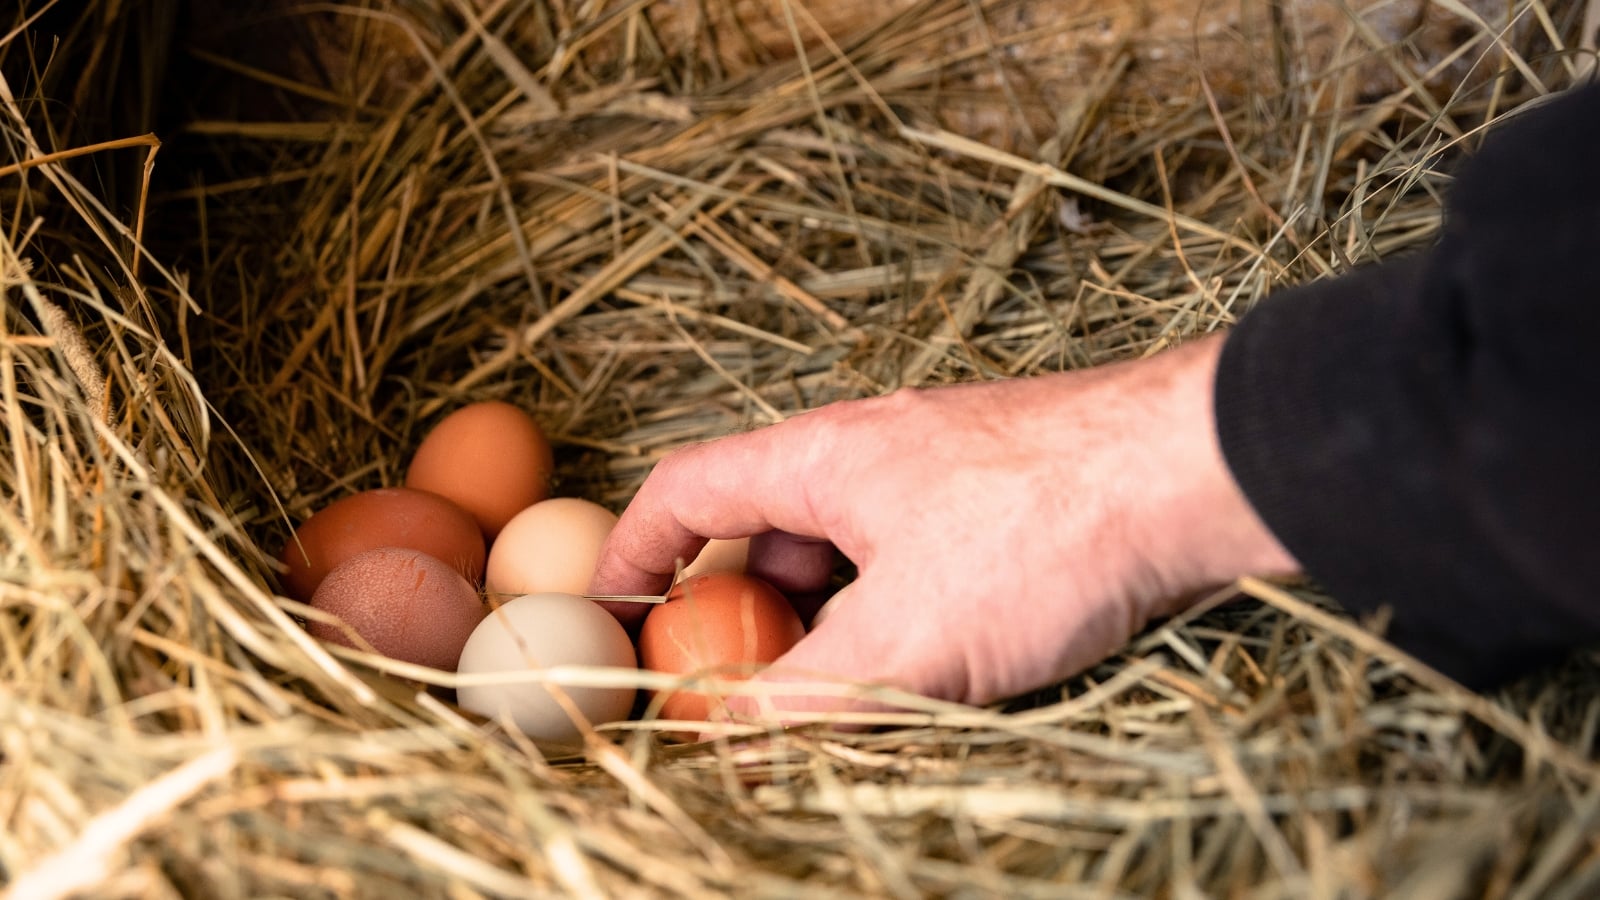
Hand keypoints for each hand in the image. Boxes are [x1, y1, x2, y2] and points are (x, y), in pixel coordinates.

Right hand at [589, 334, 1298, 717]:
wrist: (1199, 471)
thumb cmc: (1044, 530)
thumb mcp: (902, 642)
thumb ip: (801, 699)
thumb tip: (727, 743)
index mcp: (819, 456)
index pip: (687, 488)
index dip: (632, 552)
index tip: (609, 613)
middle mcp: (874, 448)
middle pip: (769, 529)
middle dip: (742, 612)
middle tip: (739, 688)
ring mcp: (944, 469)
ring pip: (850, 551)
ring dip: (828, 620)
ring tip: (842, 694)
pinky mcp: (1006, 497)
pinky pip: (916, 557)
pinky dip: (896, 611)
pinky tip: (931, 664)